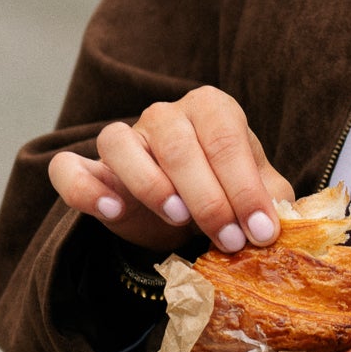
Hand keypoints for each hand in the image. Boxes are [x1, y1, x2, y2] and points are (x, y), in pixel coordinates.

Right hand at [48, 86, 293, 252]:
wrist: (185, 215)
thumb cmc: (226, 194)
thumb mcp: (258, 196)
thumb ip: (272, 200)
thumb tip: (281, 219)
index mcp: (212, 109)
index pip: (226, 139)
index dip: (245, 188)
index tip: (261, 232)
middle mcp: (165, 115)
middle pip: (178, 144)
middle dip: (209, 199)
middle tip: (230, 241)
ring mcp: (124, 138)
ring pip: (121, 144)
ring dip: (151, 184)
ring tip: (177, 218)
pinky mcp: (91, 169)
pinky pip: (70, 168)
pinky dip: (86, 188)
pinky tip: (112, 211)